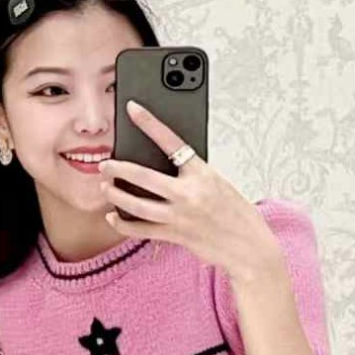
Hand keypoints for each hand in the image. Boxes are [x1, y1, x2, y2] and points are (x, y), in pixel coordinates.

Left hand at [97, 100, 283, 281]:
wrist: (249, 246)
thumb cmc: (236, 213)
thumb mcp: (218, 183)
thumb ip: (193, 174)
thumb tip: (167, 166)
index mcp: (202, 173)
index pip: (171, 142)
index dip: (150, 123)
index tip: (132, 108)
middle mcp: (189, 194)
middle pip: (143, 176)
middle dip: (118, 168)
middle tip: (105, 163)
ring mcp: (180, 216)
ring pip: (137, 205)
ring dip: (116, 195)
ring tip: (105, 188)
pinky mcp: (176, 236)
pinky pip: (142, 230)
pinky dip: (124, 224)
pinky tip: (113, 217)